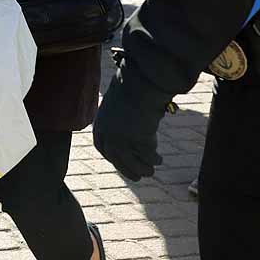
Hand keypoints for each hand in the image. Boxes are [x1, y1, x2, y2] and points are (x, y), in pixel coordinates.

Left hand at [92, 63, 166, 181]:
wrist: (139, 82)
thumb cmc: (130, 89)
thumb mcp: (116, 105)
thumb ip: (116, 120)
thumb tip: (125, 133)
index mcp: (100, 124)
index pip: (102, 148)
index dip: (113, 158)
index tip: (122, 164)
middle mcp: (108, 134)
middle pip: (117, 159)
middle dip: (128, 170)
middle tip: (139, 177)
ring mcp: (122, 138)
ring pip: (132, 162)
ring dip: (143, 168)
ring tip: (151, 171)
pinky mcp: (138, 139)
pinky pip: (147, 154)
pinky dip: (153, 158)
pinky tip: (159, 158)